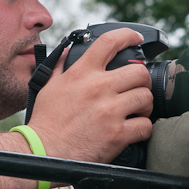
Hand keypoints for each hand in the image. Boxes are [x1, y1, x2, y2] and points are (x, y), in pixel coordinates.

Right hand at [27, 28, 152, 163]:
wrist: (43, 153)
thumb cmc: (45, 122)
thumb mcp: (49, 87)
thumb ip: (60, 67)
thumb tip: (67, 52)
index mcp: (81, 74)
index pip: (109, 42)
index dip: (128, 35)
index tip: (136, 38)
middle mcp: (98, 88)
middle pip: (139, 72)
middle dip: (142, 80)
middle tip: (137, 88)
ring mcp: (109, 111)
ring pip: (146, 97)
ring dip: (144, 105)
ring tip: (136, 110)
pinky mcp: (117, 134)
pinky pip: (145, 126)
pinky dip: (143, 129)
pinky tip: (134, 129)